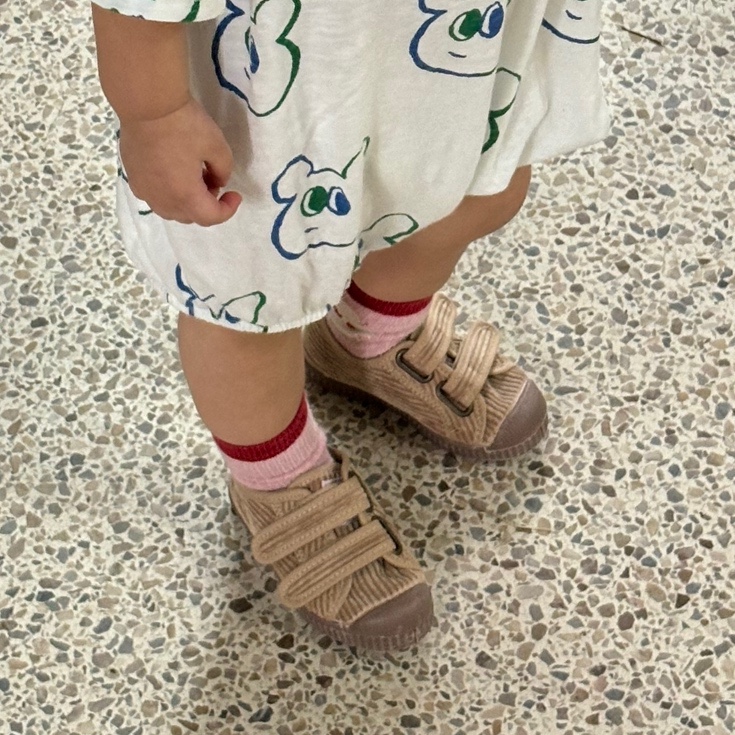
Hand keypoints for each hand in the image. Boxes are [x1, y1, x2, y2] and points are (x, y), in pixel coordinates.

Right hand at [119, 98, 242, 226]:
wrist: (146, 102)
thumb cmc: (185, 124)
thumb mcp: (218, 147)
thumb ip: (224, 171)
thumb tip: (217, 182)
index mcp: (185, 196)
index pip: (211, 218)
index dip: (228, 210)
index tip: (235, 194)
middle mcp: (162, 200)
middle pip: (190, 216)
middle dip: (207, 205)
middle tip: (214, 182)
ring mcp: (144, 190)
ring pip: (171, 210)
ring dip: (187, 202)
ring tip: (194, 178)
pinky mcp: (133, 177)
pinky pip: (155, 197)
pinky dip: (169, 194)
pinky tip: (173, 172)